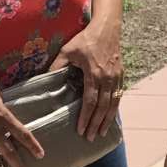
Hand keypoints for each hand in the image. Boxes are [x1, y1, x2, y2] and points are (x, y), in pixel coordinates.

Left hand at [53, 20, 124, 139]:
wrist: (107, 28)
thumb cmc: (86, 39)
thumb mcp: (68, 50)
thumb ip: (57, 66)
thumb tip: (45, 80)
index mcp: (94, 74)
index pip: (90, 101)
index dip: (85, 117)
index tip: (81, 130)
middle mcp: (107, 78)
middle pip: (103, 107)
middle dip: (96, 124)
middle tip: (91, 137)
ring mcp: (116, 77)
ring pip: (113, 104)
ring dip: (108, 120)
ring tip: (102, 132)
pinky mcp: (121, 75)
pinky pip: (119, 96)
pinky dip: (115, 109)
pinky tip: (111, 117)